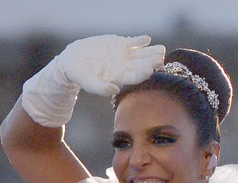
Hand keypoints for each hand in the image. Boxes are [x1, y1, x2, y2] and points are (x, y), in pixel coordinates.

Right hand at [22, 35, 164, 126]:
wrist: (75, 61)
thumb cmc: (82, 76)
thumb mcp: (90, 83)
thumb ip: (102, 88)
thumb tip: (115, 89)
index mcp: (120, 78)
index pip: (135, 76)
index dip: (142, 73)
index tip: (150, 70)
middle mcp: (126, 67)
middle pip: (142, 64)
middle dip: (152, 61)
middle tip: (161, 58)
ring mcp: (124, 56)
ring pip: (141, 53)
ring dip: (151, 51)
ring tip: (161, 49)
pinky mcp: (120, 44)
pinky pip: (133, 42)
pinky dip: (140, 40)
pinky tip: (147, 39)